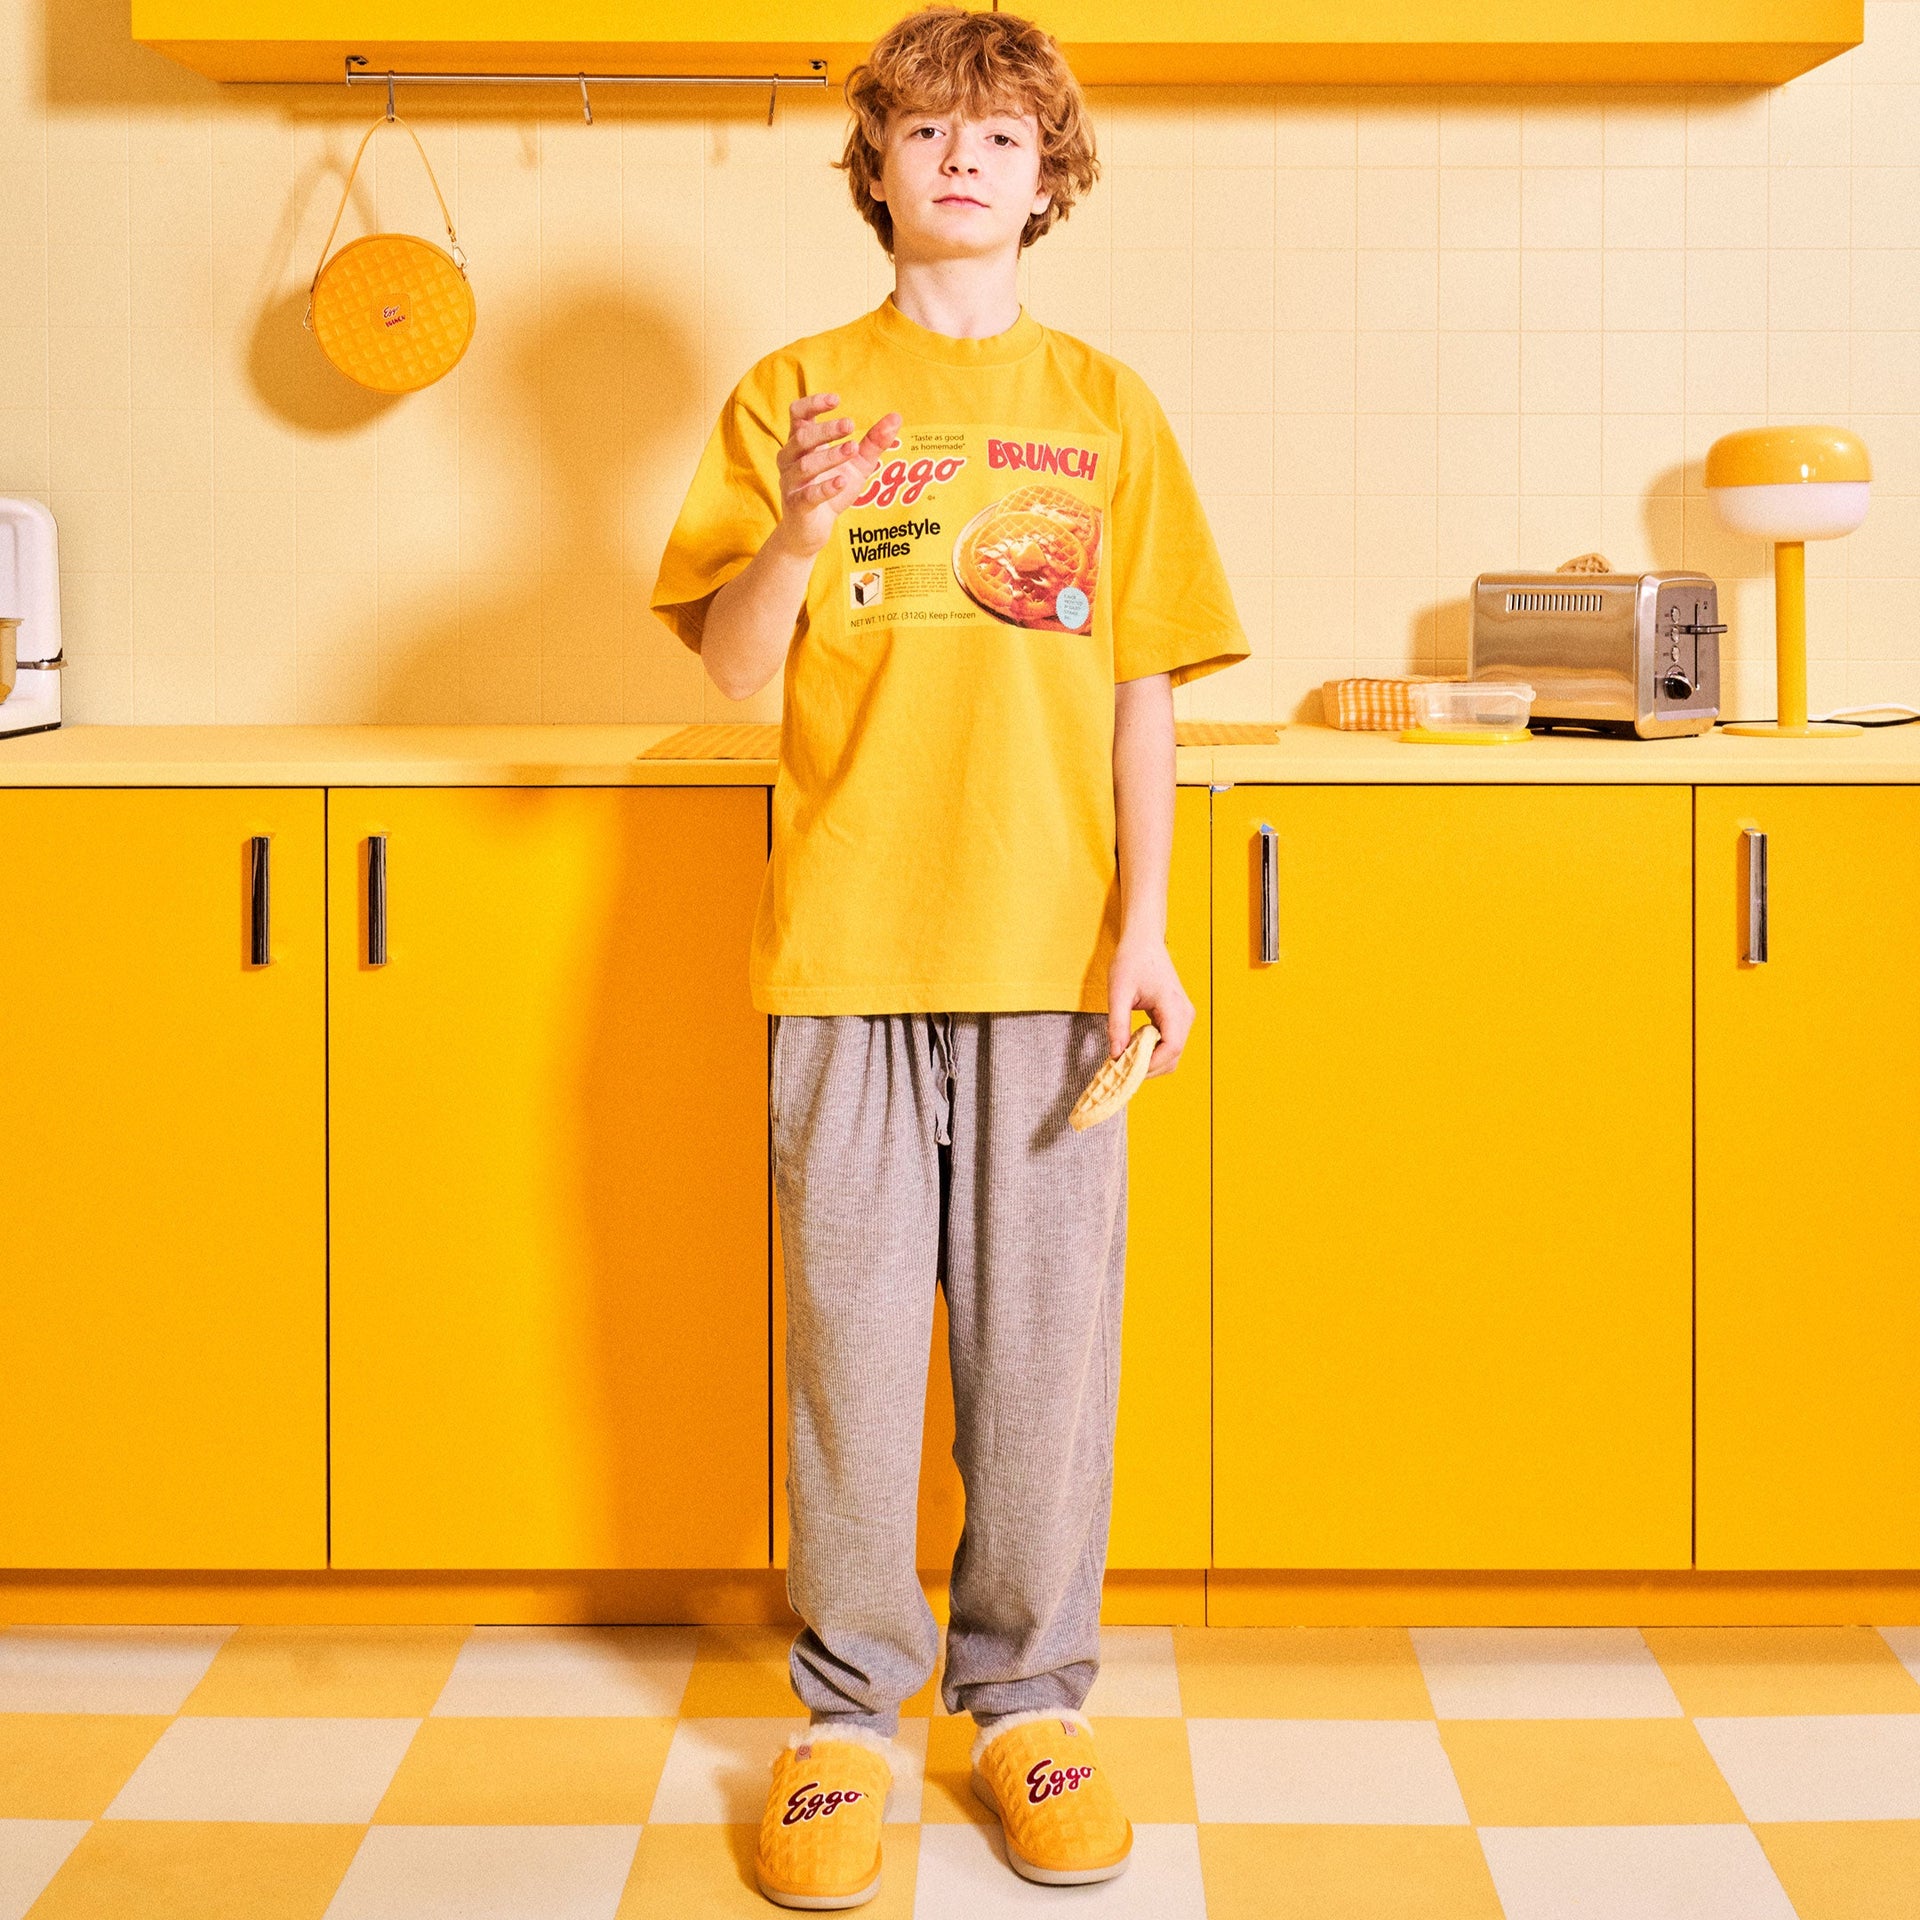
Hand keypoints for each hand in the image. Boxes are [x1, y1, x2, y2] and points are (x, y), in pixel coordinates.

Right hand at [773, 393, 901, 558]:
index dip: (813, 404)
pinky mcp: (797, 506)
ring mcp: (791, 483)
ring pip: (805, 465)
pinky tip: (842, 481)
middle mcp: (790, 460)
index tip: (836, 400)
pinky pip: (808, 495)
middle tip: (850, 425)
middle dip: (826, 430)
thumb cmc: (832, 489)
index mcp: (801, 443)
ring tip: (852, 449)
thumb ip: (874, 442)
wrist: (812, 529)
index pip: (798, 414)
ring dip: (829, 456)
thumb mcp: (857, 464)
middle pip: (802, 437)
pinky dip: (826, 488)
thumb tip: (896, 418)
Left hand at [1107, 935, 1192, 1076]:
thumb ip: (1117, 1024)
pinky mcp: (1177, 1017)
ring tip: (1124, 1056)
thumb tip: (1115, 1054)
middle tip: (1120, 1068)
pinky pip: (1168, 1042)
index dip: (1150, 1064)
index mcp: (1174, 1007)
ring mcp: (1183, 1016)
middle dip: (1148, 1067)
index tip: (1126, 1069)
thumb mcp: (1118, 992)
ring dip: (1149, 1060)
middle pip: (1174, 1056)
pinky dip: (1151, 1050)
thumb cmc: (1132, 959)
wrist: (1144, 940)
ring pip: (1172, 1053)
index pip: (1171, 1048)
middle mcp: (1185, 1014)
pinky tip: (1132, 1046)